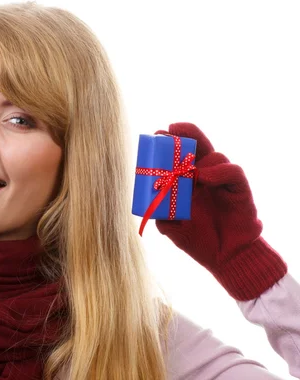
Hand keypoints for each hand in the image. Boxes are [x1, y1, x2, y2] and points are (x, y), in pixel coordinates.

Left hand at [154, 123, 286, 300]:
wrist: (225, 258)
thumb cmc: (199, 241)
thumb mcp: (170, 227)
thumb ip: (160, 212)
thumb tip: (149, 199)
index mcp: (188, 181)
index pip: (180, 154)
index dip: (170, 142)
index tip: (156, 135)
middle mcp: (206, 176)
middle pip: (198, 146)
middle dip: (185, 134)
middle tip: (170, 130)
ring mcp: (223, 181)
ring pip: (215, 155)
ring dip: (200, 158)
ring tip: (186, 170)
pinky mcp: (240, 189)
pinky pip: (233, 172)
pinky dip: (218, 172)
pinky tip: (204, 178)